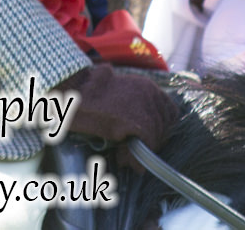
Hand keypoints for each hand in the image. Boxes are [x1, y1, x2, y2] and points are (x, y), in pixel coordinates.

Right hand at [59, 64, 179, 169]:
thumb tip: (142, 133)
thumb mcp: (119, 95)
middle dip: (153, 141)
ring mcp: (146, 107)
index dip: (161, 128)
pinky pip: (146, 145)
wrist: (74, 92)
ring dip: (143, 150)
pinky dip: (137, 157)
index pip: (170, 111)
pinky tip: (123, 159)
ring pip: (157, 136)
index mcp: (148, 86)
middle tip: (135, 151)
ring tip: (126, 156)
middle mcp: (151, 94)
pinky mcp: (137, 122)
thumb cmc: (89, 94)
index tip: (149, 138)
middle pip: (166, 125)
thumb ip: (135, 107)